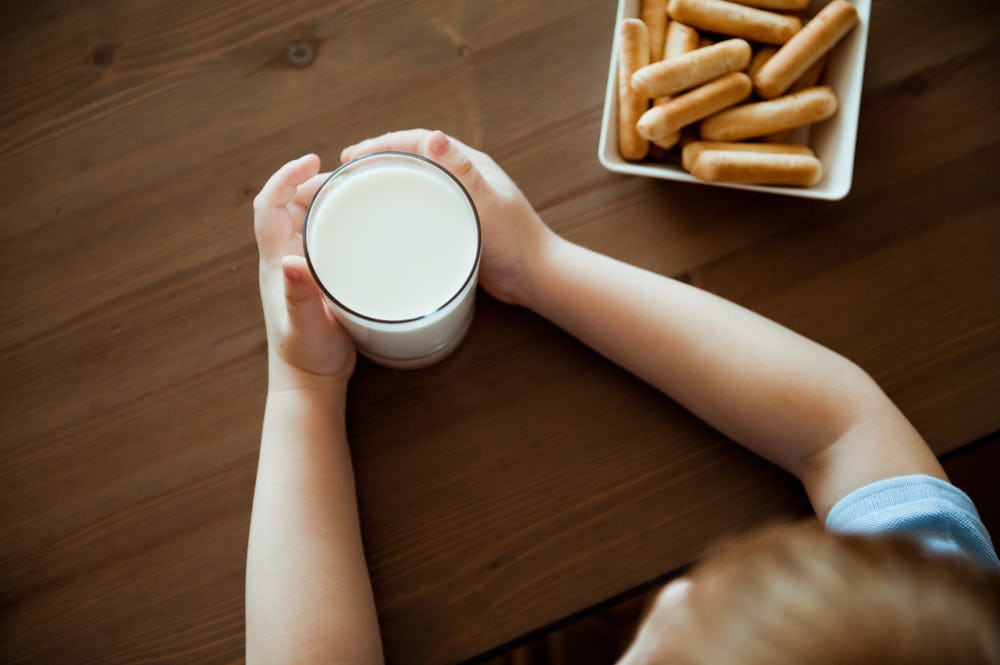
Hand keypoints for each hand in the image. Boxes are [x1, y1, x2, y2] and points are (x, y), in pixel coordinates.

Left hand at [253, 154, 355, 390]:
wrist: (310, 381)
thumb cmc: (307, 356)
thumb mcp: (305, 327)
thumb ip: (298, 296)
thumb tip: (291, 261)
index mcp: (276, 262)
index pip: (269, 205)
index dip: (284, 176)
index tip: (312, 159)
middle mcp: (284, 258)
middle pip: (288, 204)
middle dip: (311, 181)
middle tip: (346, 178)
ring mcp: (299, 267)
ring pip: (305, 218)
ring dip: (323, 199)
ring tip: (355, 192)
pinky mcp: (316, 277)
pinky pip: (321, 237)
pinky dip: (335, 220)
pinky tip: (359, 224)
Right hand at [340, 129, 557, 306]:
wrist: (536, 277)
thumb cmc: (517, 242)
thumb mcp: (488, 205)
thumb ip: (463, 173)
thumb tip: (434, 137)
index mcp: (471, 164)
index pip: (419, 141)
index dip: (384, 143)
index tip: (354, 154)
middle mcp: (464, 176)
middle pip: (414, 156)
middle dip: (379, 158)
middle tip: (346, 169)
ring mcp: (462, 199)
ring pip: (417, 180)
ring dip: (388, 179)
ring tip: (358, 189)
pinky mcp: (459, 221)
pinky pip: (424, 204)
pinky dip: (401, 203)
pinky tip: (386, 217)